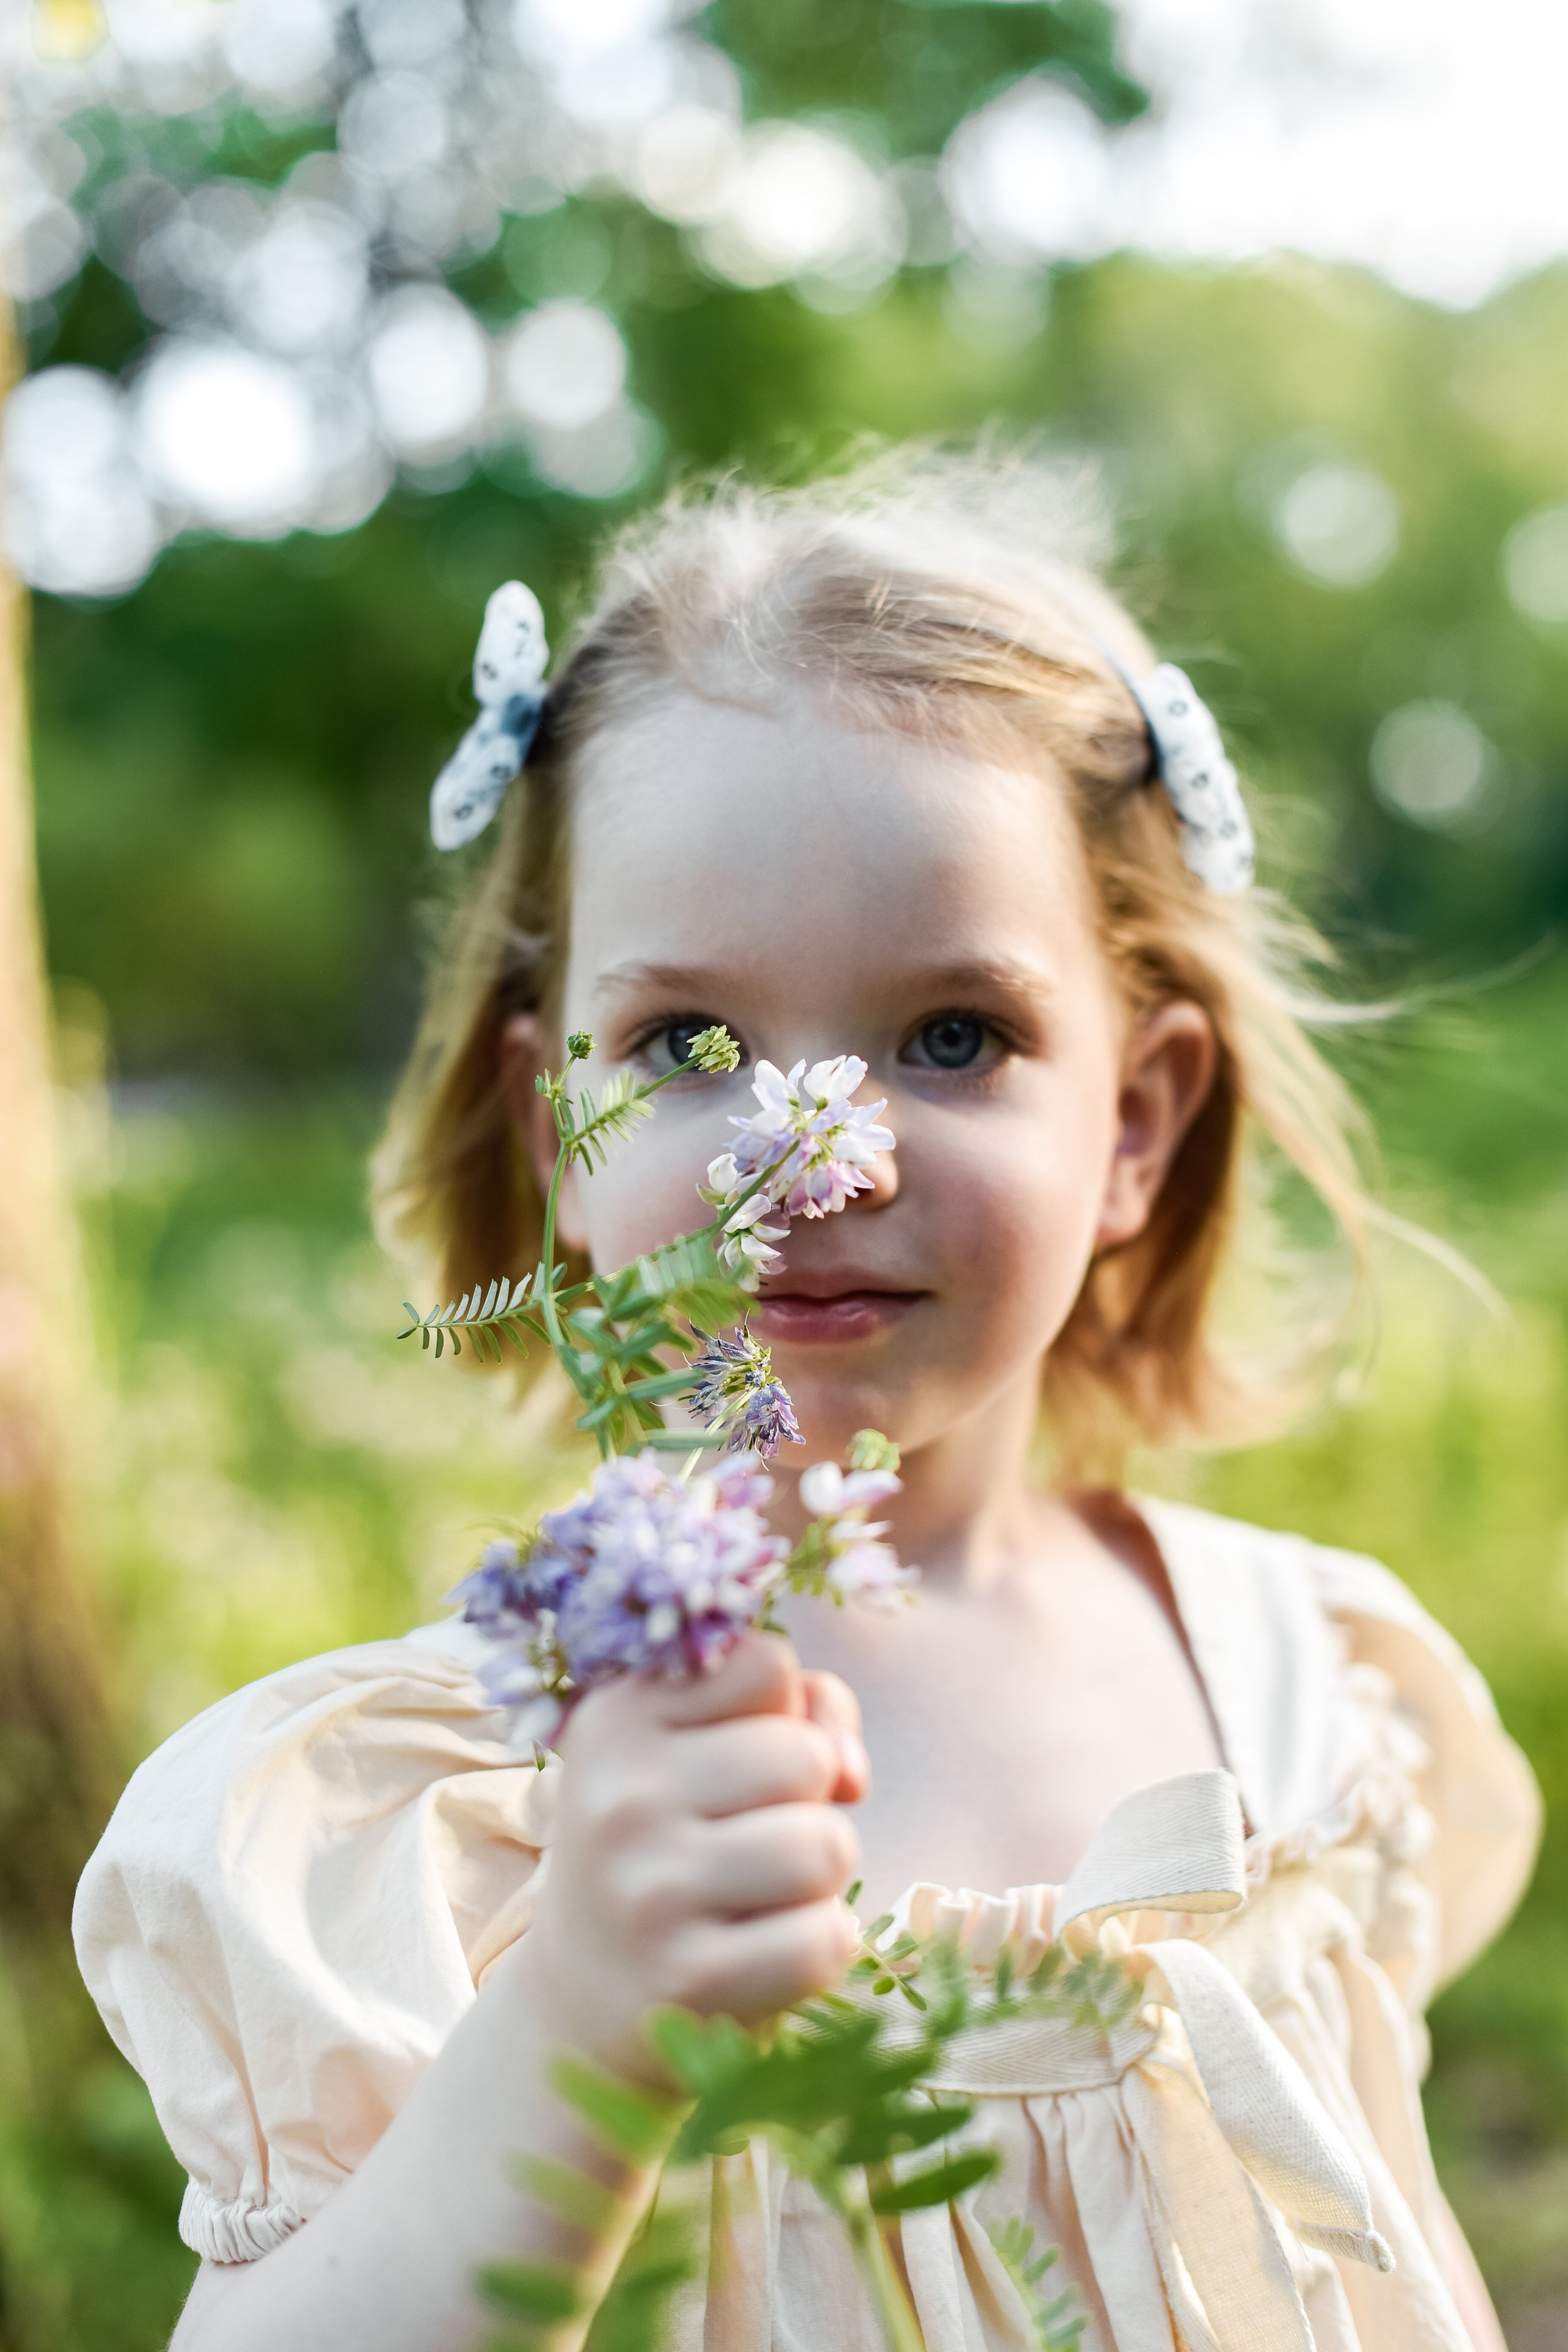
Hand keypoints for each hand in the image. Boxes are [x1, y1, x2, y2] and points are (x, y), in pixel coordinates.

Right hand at [514, 1634, 867, 2084]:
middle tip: (750, 1837)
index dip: (783, 1711)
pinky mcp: (688, 1981)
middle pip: (807, 1757)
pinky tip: (765, 1949)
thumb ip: (796, 1713)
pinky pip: (825, 1940)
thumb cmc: (668, 1847)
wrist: (581, 1998)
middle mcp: (621, 1798)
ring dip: (818, 1873)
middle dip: (807, 1799)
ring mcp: (649, 1893)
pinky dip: (822, 1945)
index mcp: (616, 1719)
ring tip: (761, 1892)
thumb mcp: (697, 1753)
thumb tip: (850, 1769)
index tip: (740, 1753)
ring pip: (825, 1846)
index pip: (767, 1663)